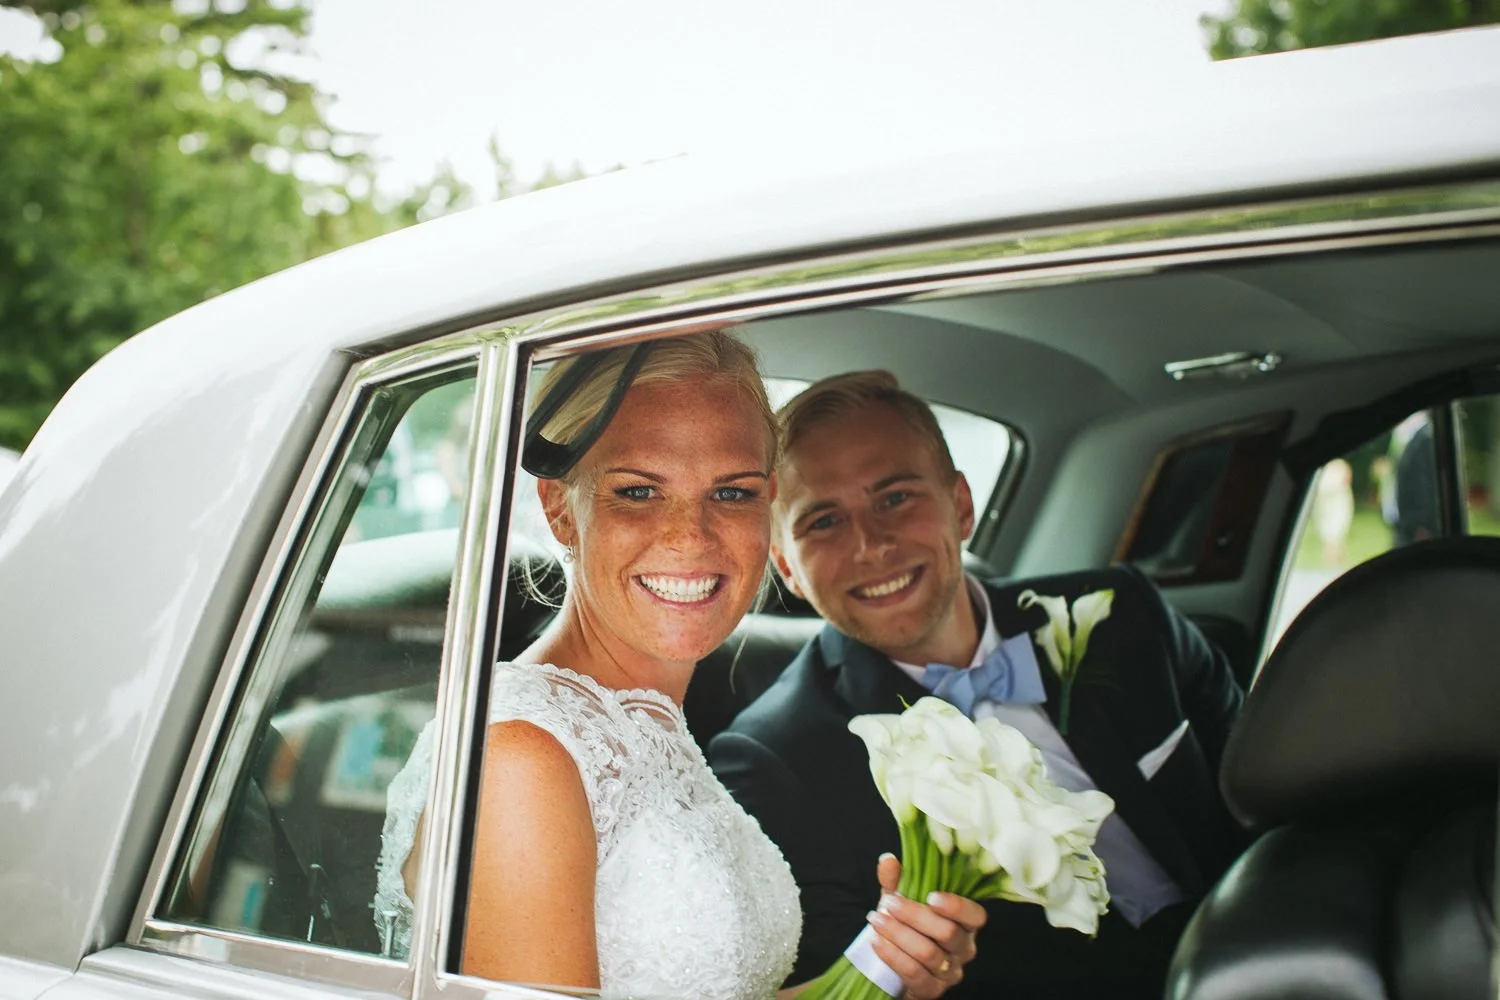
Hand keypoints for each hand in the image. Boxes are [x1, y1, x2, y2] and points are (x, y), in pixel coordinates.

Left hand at [865, 853, 985, 998]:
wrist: (892, 962)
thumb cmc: (904, 926)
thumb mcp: (900, 900)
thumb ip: (896, 880)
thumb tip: (888, 860)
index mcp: (965, 923)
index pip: (975, 915)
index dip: (957, 906)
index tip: (931, 896)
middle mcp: (964, 948)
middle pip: (948, 933)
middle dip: (914, 916)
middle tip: (889, 904)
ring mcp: (950, 972)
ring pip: (928, 953)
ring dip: (898, 934)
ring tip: (876, 920)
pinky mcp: (932, 990)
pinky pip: (914, 974)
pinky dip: (893, 955)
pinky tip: (877, 941)